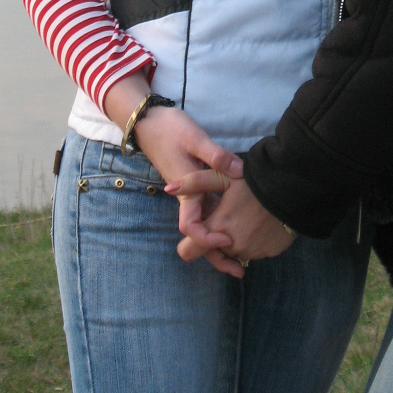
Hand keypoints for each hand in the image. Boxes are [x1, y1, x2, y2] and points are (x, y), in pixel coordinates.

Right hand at [103, 76, 244, 275]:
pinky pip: (208, 212)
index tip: (227, 240)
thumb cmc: (169, 129)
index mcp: (185, 191)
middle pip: (200, 235)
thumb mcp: (194, 138)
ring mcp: (191, 193)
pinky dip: (220, 223)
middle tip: (240, 271)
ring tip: (244, 258)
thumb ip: (215, 155)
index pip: (191, 228)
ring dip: (221, 243)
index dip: (208, 238)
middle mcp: (187, 197)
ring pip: (205, 225)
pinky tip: (237, 226)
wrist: (148, 121)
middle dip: (217, 255)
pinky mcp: (195, 186)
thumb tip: (239, 171)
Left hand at [167, 173, 294, 271]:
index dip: (191, 240)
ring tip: (246, 215)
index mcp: (217, 229)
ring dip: (234, 239)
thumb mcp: (224, 178)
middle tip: (229, 215)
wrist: (293, 191)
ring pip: (233, 253)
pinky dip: (252, 240)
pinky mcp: (267, 254)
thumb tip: (168, 189)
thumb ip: (194, 183)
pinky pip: (252, 251)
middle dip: (215, 239)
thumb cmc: (256, 183)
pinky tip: (259, 222)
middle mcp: (232, 247)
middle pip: (213, 252)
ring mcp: (251, 252)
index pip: (188, 252)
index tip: (204, 224)